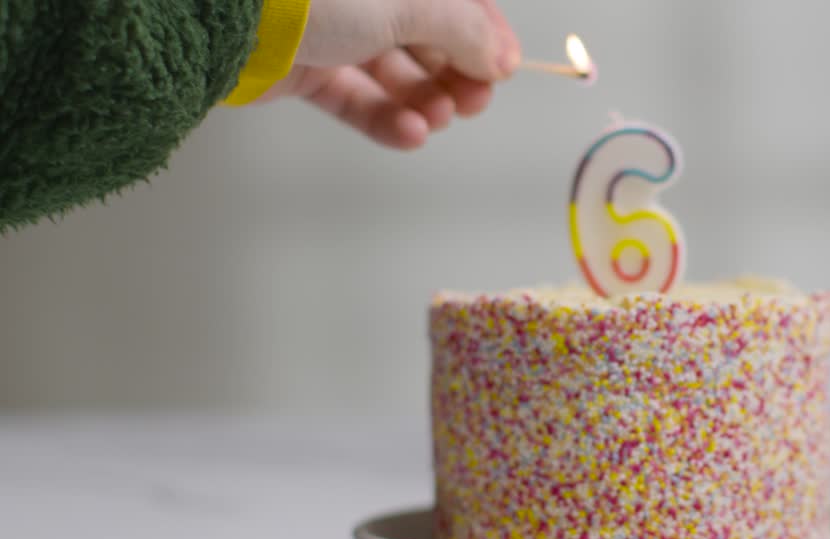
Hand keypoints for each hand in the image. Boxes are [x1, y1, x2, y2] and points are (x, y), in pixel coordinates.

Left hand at [255, 0, 520, 148]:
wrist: (225, 15)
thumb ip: (465, 29)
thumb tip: (500, 58)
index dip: (484, 34)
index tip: (504, 70)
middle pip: (428, 36)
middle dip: (457, 74)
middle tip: (473, 102)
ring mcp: (332, 29)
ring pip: (395, 73)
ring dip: (425, 102)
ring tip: (435, 119)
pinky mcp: (306, 68)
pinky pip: (357, 99)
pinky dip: (386, 120)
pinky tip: (409, 133)